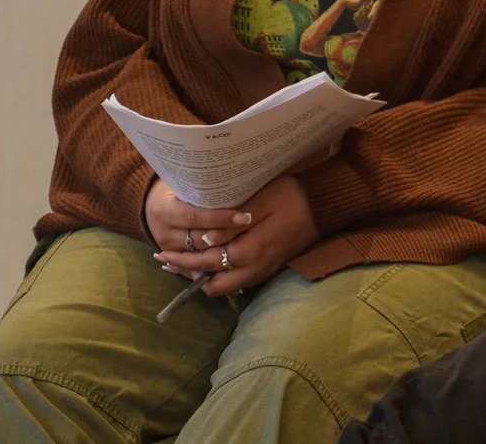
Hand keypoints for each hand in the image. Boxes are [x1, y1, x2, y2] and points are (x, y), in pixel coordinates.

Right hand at [144, 177, 251, 256]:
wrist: (155, 204)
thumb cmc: (177, 188)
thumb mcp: (185, 184)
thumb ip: (205, 187)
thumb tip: (238, 178)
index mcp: (165, 210)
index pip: (195, 217)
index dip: (220, 219)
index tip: (244, 217)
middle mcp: (164, 232)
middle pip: (199, 238)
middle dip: (227, 235)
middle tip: (252, 230)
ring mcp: (168, 247)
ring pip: (201, 252)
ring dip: (224, 248)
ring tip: (249, 241)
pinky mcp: (174, 256)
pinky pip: (196, 261)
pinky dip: (214, 259)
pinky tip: (235, 256)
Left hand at [155, 175, 317, 298]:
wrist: (324, 206)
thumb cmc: (291, 196)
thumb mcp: (262, 200)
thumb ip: (232, 222)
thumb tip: (205, 241)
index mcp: (251, 250)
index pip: (207, 263)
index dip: (182, 260)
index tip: (161, 253)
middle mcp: (255, 268)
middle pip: (213, 285)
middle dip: (188, 272)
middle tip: (168, 261)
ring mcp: (263, 272)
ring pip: (225, 288)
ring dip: (203, 277)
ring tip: (185, 263)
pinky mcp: (268, 269)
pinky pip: (237, 282)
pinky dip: (220, 276)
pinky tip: (211, 262)